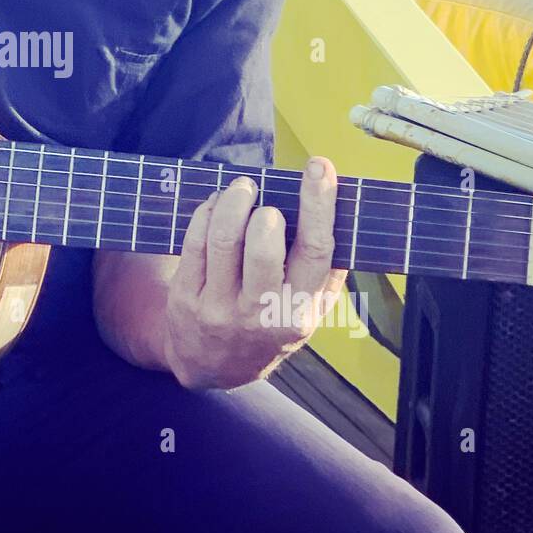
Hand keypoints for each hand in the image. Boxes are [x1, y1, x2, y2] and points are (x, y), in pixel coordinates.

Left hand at [162, 157, 346, 389]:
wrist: (213, 366)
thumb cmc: (269, 325)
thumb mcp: (309, 313)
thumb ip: (328, 272)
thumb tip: (345, 212)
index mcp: (300, 311)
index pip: (316, 252)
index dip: (319, 205)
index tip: (320, 167)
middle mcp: (260, 314)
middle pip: (264, 248)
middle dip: (264, 211)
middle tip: (262, 195)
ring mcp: (220, 308)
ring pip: (223, 240)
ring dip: (232, 202)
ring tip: (241, 188)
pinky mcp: (186, 299)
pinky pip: (194, 244)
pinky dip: (206, 213)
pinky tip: (215, 204)